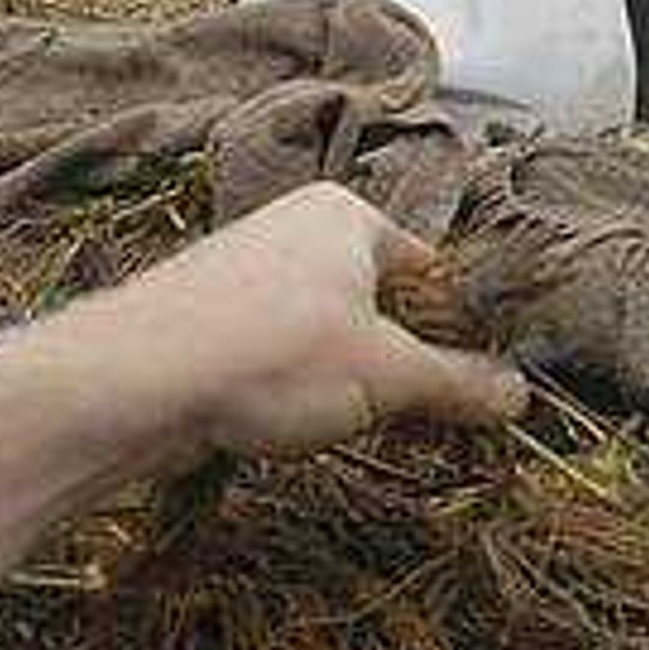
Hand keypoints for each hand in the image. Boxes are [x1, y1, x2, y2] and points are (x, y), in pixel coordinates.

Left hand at [59, 185, 526, 469]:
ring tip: (366, 434)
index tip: (480, 388)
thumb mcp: (389, 375)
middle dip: (406, 365)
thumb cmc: (271, 354)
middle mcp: (293, 230)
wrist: (127, 385)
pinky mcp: (203, 324)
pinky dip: (297, 393)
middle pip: (379, 305)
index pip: (431, 272)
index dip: (460, 331)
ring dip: (351, 386)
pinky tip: (297, 432)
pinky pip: (276, 358)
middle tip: (434, 423)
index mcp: (346, 214)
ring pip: (326, 335)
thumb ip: (459, 384)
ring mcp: (243, 276)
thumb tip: (521, 396)